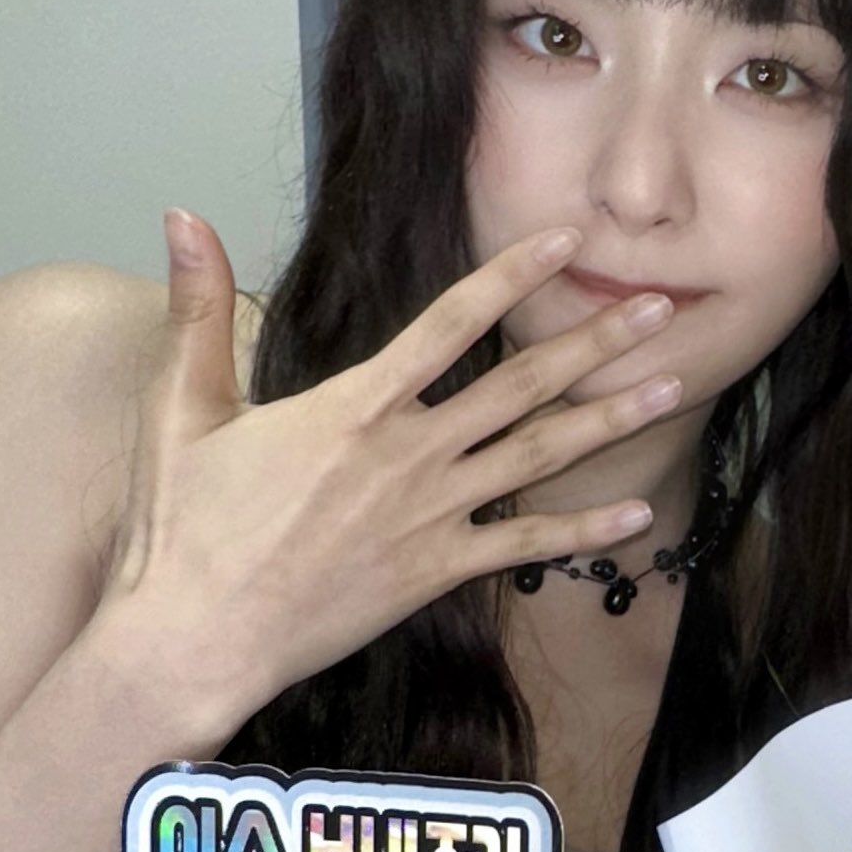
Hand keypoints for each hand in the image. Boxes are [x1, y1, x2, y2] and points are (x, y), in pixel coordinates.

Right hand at [95, 211, 684, 732]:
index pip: (452, 321)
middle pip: (522, 384)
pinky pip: (524, 546)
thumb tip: (178, 214)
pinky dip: (583, 531)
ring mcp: (429, 515)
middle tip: (661, 306)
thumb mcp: (181, 407)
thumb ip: (197, 308)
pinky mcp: (435, 573)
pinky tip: (637, 513)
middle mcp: (407, 453)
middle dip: (596, 340)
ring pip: (539, 456)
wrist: (195, 638)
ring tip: (673, 387)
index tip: (568, 241)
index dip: (515, 274)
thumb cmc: (183, 529)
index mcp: (354, 405)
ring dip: (610, 420)